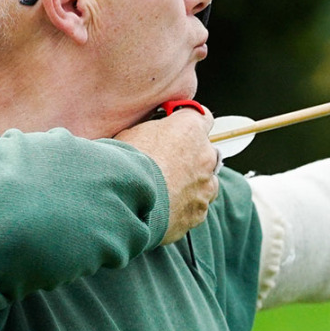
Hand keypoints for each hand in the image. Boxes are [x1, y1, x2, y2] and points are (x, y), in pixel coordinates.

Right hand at [115, 106, 218, 243]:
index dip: (190, 125)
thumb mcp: (132, 132)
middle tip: (164, 167)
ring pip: (204, 183)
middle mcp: (205, 155)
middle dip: (189, 159)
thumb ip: (152, 131)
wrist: (123, 201)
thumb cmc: (123, 163)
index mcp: (190, 129)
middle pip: (204, 153)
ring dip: (189, 185)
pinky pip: (195, 208)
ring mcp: (206, 186)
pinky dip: (183, 209)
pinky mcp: (199, 213)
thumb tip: (150, 135)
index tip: (179, 130)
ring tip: (163, 192)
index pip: (203, 117)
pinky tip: (162, 210)